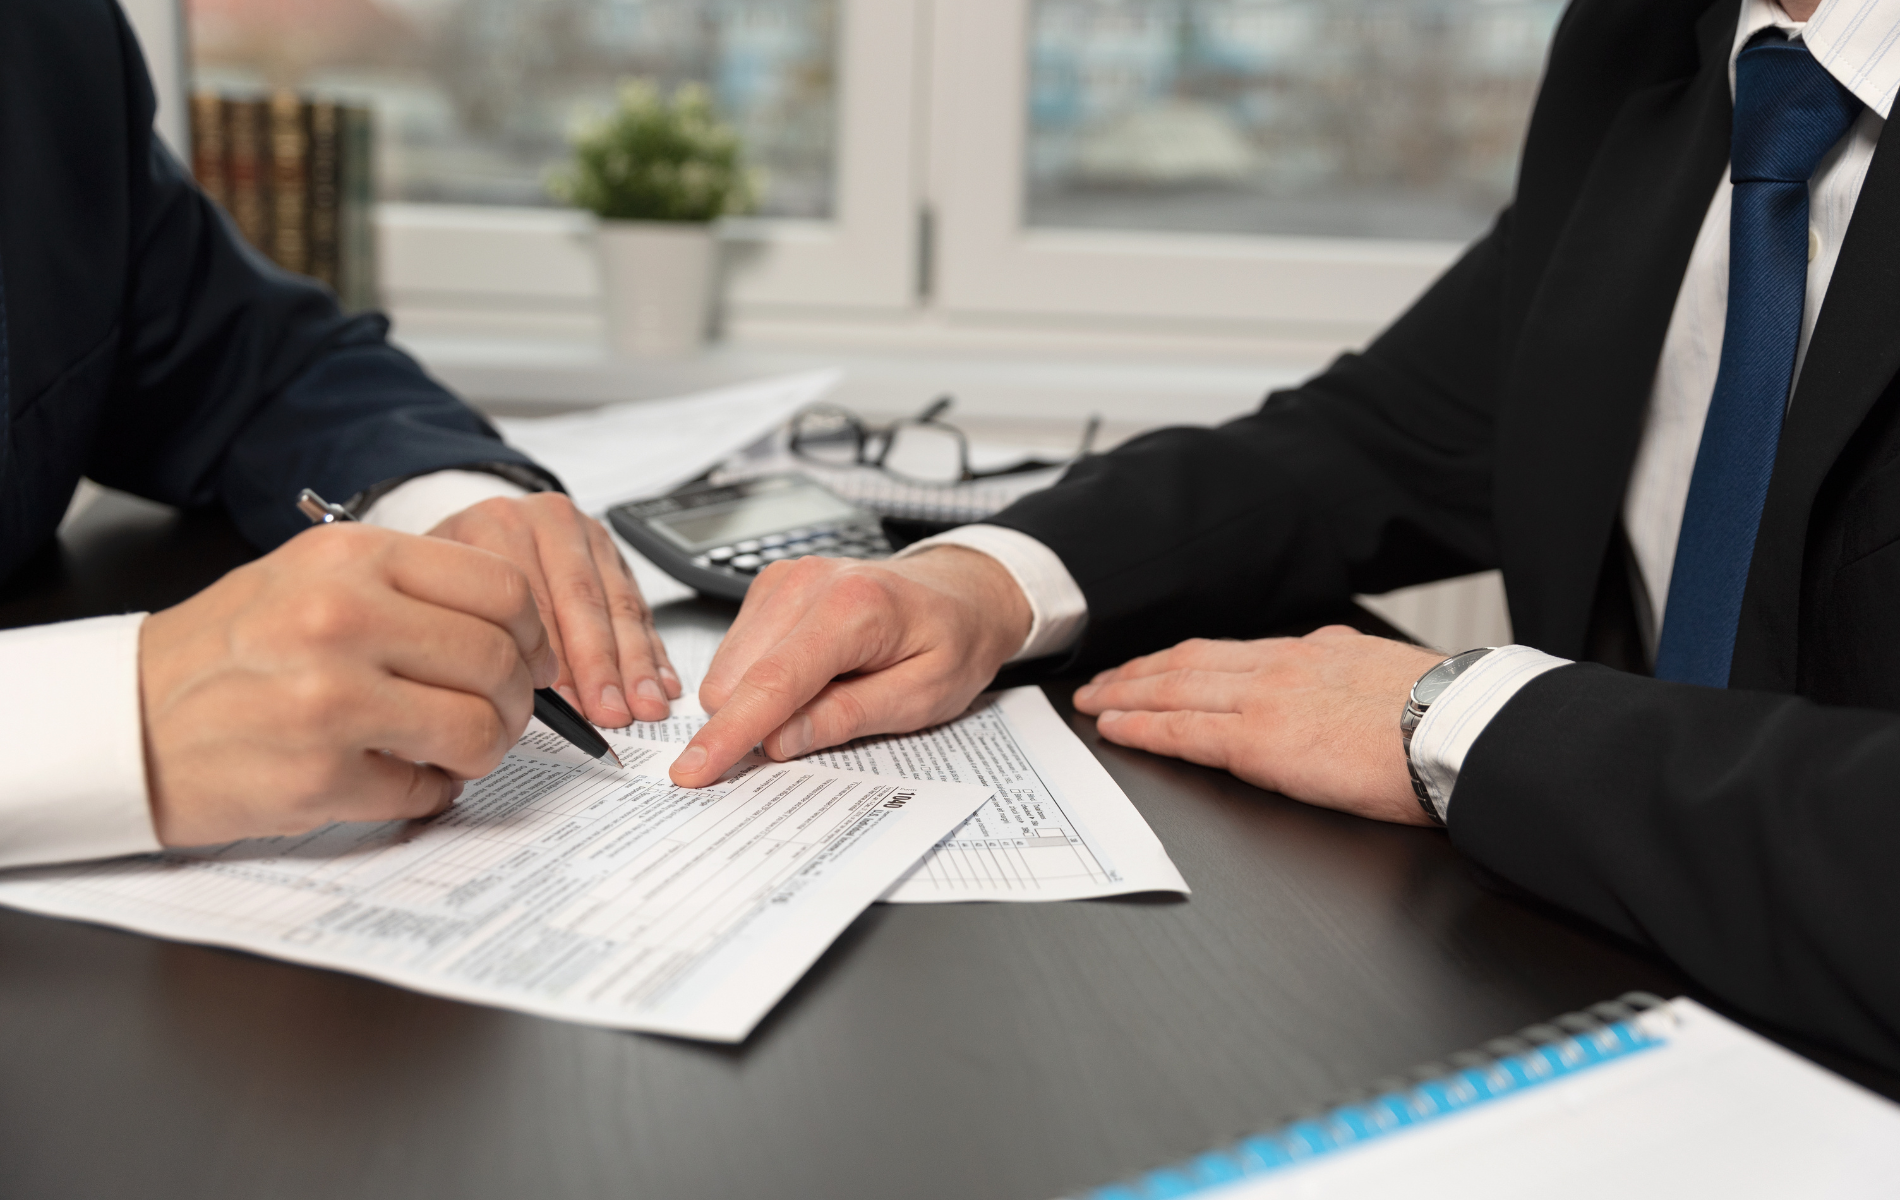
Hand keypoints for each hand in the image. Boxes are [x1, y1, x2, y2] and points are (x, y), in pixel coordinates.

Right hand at [139, 523, 558, 846]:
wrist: (125, 722)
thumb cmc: (227, 653)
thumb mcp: (311, 579)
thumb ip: (410, 589)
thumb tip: (515, 628)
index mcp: (351, 558)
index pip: (503, 589)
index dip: (532, 634)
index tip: (528, 658)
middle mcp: (343, 619)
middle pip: (500, 662)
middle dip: (516, 702)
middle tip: (496, 716)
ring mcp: (331, 698)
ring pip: (479, 729)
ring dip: (481, 751)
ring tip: (451, 751)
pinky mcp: (319, 775)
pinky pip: (427, 790)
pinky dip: (428, 792)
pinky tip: (396, 776)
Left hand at [428, 492, 678, 725]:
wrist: (475, 532)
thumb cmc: (453, 576)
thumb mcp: (441, 594)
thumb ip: (467, 634)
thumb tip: (505, 700)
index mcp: (496, 525)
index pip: (533, 600)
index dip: (554, 658)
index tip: (568, 704)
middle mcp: (547, 522)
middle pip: (583, 600)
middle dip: (602, 665)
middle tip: (610, 709)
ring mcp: (588, 536)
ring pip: (620, 605)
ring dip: (635, 663)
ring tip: (643, 704)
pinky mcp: (616, 556)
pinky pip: (639, 607)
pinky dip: (651, 649)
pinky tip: (660, 681)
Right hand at [669, 548, 1031, 786]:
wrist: (961, 595)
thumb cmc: (951, 642)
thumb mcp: (921, 698)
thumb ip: (847, 718)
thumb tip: (778, 741)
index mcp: (852, 607)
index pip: (772, 682)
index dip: (729, 733)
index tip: (692, 771)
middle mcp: (807, 583)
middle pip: (736, 678)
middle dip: (754, 722)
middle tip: (816, 727)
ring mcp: (784, 580)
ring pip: (728, 668)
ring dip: (760, 700)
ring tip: (827, 690)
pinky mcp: (771, 587)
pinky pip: (737, 652)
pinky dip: (761, 678)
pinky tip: (811, 674)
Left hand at [1071, 626, 1446, 824]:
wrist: (1464, 730)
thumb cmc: (1449, 719)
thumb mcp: (1394, 678)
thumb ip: (1353, 680)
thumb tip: (1344, 691)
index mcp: (1319, 651)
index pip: (1235, 654)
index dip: (1187, 661)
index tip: (1159, 667)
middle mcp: (1284, 665)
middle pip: (1191, 663)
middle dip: (1140, 672)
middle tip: (1103, 682)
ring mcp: (1267, 699)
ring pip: (1176, 689)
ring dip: (1127, 695)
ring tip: (1094, 702)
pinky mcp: (1259, 740)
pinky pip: (1183, 731)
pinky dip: (1142, 727)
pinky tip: (1116, 728)